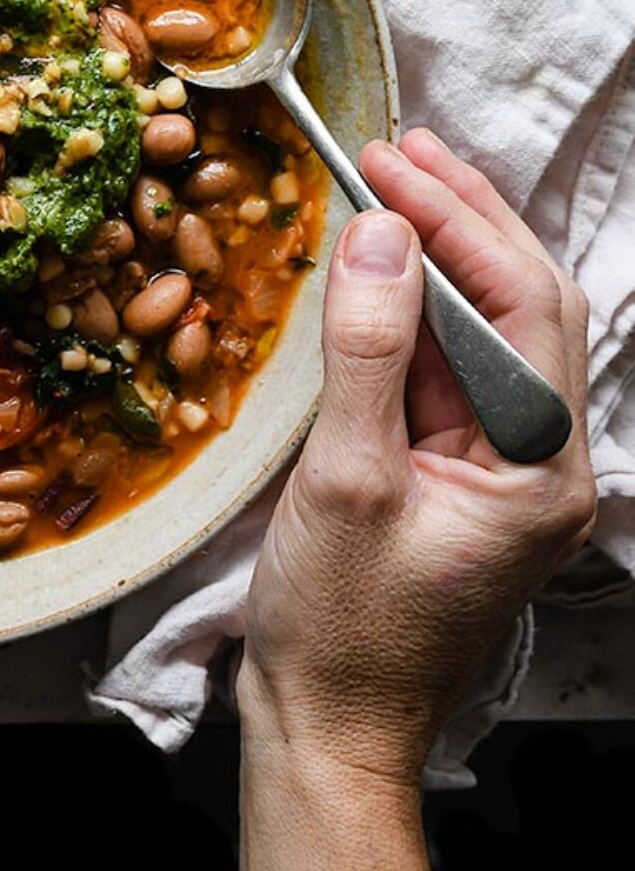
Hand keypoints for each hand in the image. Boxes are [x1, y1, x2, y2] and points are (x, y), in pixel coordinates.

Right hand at [238, 128, 593, 785]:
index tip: (386, 159)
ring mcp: (499, 468)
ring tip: (390, 181)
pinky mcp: (453, 473)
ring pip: (483, 333)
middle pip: (521, 306)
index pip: (521, 306)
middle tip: (398, 148)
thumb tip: (376, 235)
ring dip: (437, 255)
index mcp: (542, 469)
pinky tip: (379, 269)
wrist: (328, 723)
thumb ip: (368, 352)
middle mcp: (541, 461)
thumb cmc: (341, 622)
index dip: (458, 220)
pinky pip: (444, 371)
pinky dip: (412, 310)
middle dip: (463, 218)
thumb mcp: (347, 480)